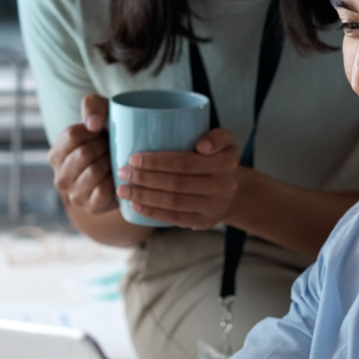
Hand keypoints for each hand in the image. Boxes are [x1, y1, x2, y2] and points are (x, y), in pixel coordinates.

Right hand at [48, 95, 116, 213]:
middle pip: (83, 154)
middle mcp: (60, 176)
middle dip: (104, 147)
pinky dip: (115, 180)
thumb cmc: (108, 138)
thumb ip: (92, 106)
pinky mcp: (91, 206)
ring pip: (93, 172)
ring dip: (110, 162)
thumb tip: (93, 125)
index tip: (102, 133)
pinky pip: (103, 190)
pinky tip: (118, 175)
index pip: (72, 135)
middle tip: (112, 147)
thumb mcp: (100, 114)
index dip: (93, 132)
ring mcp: (74, 194)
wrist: (124, 169)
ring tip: (115, 159)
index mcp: (56, 154)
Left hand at [116, 129, 240, 229]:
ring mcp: (213, 207)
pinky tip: (136, 205)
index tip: (133, 158)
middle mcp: (222, 187)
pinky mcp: (204, 222)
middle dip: (144, 178)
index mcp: (225, 163)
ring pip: (172, 202)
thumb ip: (216, 136)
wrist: (235, 191)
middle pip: (175, 183)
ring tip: (123, 189)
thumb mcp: (226, 141)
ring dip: (143, 196)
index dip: (156, 162)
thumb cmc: (220, 158)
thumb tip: (201, 145)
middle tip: (123, 172)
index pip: (184, 163)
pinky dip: (152, 212)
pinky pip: (175, 217)